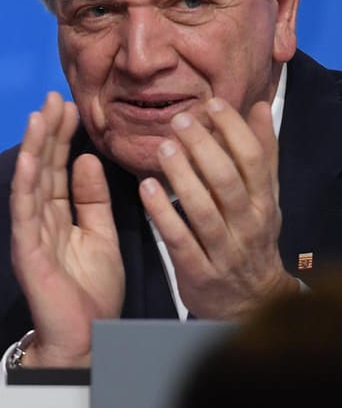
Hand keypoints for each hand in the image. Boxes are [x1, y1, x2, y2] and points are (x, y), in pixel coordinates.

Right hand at [9, 93, 123, 367]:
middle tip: (54, 97)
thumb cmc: (91, 293)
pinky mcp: (26, 250)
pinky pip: (25, 210)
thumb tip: (87, 160)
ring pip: (30, 182)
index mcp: (57, 216)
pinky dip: (26, 182)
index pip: (57, 168)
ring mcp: (29, 233)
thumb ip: (92, 200)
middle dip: (47, 132)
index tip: (70, 105)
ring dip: (33, 148)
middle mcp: (38, 219)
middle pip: (41, 167)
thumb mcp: (101, 236)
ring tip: (39, 116)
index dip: (62, 137)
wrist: (86, 335)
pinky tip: (30, 158)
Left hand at [139, 97, 298, 318]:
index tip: (212, 104)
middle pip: (228, 180)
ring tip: (163, 148)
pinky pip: (179, 239)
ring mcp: (223, 249)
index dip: (234, 130)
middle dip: (205, 147)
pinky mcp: (198, 270)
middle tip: (180, 119)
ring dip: (183, 176)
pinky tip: (145, 189)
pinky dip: (163, 213)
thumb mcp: (262, 198)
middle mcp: (247, 224)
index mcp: (263, 202)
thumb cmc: (249, 238)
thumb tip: (257, 106)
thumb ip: (260, 154)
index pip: (254, 160)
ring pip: (204, 209)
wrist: (250, 303)